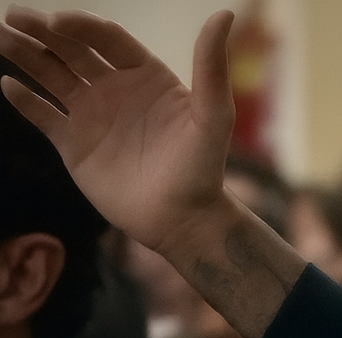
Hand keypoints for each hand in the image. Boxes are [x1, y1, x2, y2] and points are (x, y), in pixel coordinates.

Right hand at [1, 7, 302, 337]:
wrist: (184, 220)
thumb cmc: (203, 168)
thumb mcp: (213, 115)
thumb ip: (212, 66)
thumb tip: (225, 13)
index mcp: (146, 75)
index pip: (106, 39)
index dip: (81, 26)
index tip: (58, 23)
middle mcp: (115, 88)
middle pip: (71, 50)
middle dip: (42, 32)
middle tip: (13, 16)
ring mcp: (92, 115)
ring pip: (51, 75)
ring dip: (24, 54)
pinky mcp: (74, 144)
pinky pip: (43, 115)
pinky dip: (24, 100)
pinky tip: (7, 84)